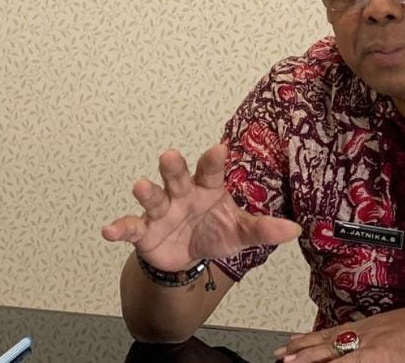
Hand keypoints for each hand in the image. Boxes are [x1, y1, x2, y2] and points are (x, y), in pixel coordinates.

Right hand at [101, 144, 300, 270]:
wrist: (186, 256)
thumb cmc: (214, 232)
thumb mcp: (240, 233)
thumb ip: (263, 229)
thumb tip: (295, 231)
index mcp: (206, 188)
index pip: (211, 171)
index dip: (213, 160)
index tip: (219, 148)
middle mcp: (181, 193)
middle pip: (177, 175)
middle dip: (173, 166)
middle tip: (170, 155)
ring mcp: (161, 211)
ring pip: (153, 197)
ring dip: (146, 191)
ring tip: (140, 185)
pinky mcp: (144, 231)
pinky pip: (130, 227)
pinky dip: (118, 228)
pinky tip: (108, 230)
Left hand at [273, 301, 404, 362]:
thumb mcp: (396, 331)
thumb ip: (379, 338)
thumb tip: (372, 347)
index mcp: (369, 326)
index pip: (332, 332)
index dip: (310, 338)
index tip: (292, 342)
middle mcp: (364, 332)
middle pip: (326, 340)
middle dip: (301, 348)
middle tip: (279, 353)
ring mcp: (369, 343)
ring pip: (331, 350)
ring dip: (307, 357)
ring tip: (286, 361)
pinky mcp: (378, 354)